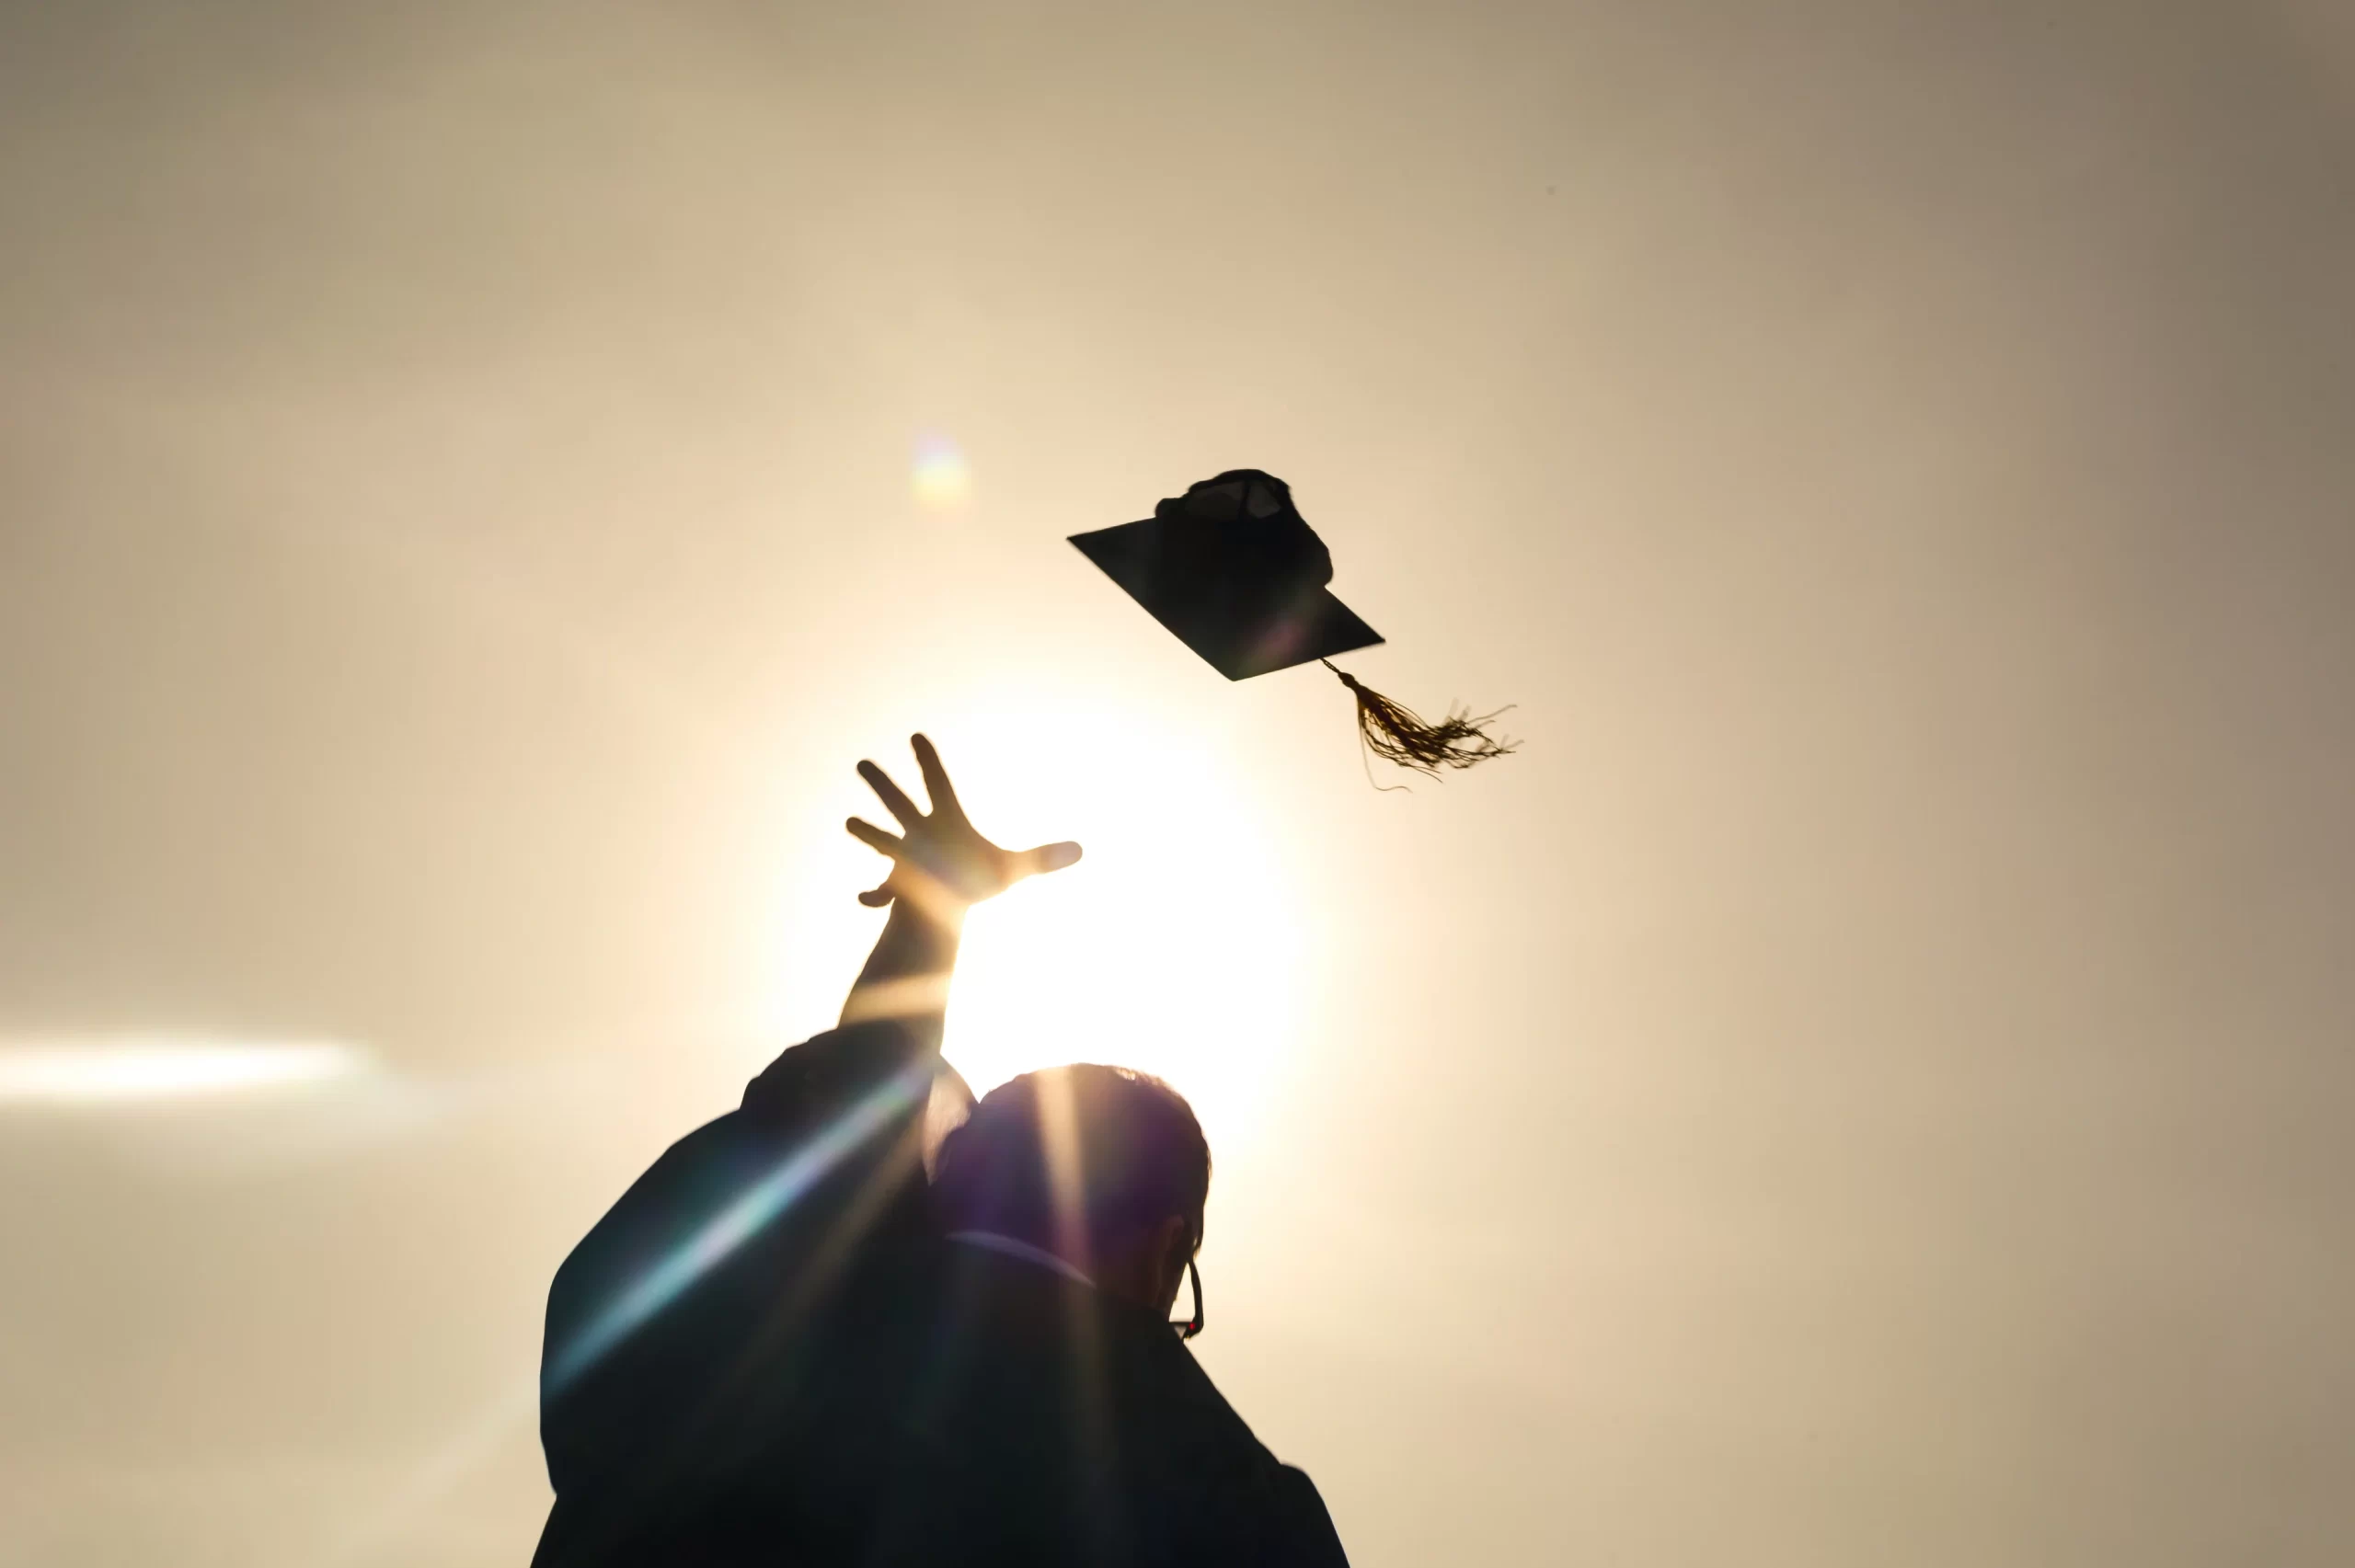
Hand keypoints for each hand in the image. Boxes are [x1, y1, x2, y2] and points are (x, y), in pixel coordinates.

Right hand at [846, 735, 1081, 914]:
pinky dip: (874, 896)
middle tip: (862, 762)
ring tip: (850, 821)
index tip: (916, 735)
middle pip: (899, 803)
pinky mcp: (896, 887)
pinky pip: (882, 891)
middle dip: (883, 785)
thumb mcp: (1011, 870)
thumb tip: (1084, 850)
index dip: (928, 761)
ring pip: (882, 841)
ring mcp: (904, 860)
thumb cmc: (974, 882)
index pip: (938, 784)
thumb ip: (1042, 859)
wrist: (944, 909)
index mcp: (945, 823)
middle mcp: (920, 835)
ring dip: (869, 833)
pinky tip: (864, 901)